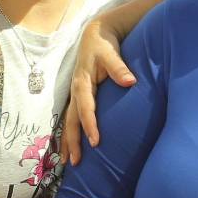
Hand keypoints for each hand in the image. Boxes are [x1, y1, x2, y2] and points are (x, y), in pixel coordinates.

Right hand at [61, 19, 135, 165]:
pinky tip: (69, 148)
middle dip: (72, 142)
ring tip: (67, 162)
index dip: (90, 126)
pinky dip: (69, 134)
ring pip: (68, 122)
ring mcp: (74, 96)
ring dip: (67, 142)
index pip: (85, 109)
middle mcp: (75, 92)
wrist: (95, 35)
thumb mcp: (111, 53)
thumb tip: (131, 81)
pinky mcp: (77, 98)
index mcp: (82, 84)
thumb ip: (120, 67)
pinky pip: (71, 119)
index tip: (95, 143)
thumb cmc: (105, 45)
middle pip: (70, 121)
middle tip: (76, 162)